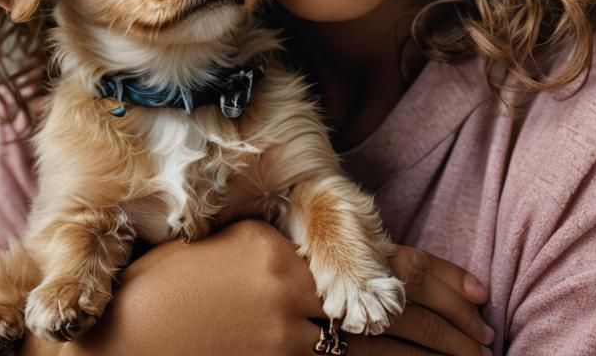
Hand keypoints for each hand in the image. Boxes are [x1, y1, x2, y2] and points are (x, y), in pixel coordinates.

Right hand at [61, 218, 491, 355]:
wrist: (106, 340)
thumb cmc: (158, 293)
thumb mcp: (224, 259)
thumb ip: (283, 262)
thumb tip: (343, 282)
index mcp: (281, 251)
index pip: (381, 264)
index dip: (437, 280)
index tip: (478, 295)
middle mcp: (291, 295)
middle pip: (394, 317)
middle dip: (450, 329)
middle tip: (489, 338)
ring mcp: (283, 344)